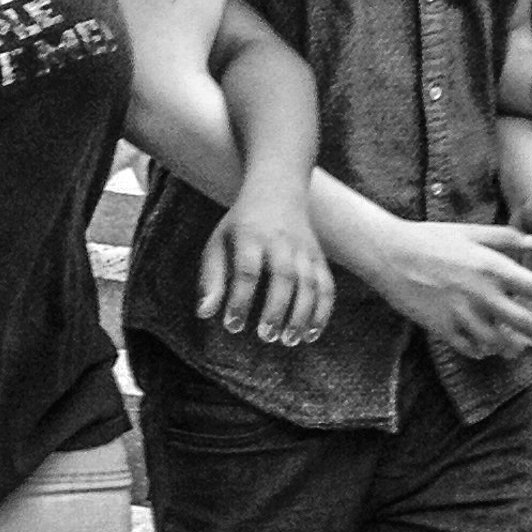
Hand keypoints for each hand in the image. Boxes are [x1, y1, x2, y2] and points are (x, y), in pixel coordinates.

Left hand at [196, 182, 332, 344]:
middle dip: (276, 309)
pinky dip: (323, 311)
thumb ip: (212, 278)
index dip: (241, 299)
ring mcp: (305, 249)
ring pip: (310, 283)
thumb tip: (205, 314)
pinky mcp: (319, 257)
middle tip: (265, 337)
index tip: (232, 325)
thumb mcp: (218, 243)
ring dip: (302, 315)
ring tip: (289, 341)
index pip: (247, 271)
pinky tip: (312, 334)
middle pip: (284, 277)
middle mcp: (281, 242)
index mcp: (251, 237)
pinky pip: (326, 285)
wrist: (278, 191)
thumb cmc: (239, 225)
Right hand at [364, 221, 531, 359]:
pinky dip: (482, 351)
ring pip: (499, 344)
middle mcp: (481, 294)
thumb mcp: (470, 232)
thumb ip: (507, 238)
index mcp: (492, 268)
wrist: (386, 254)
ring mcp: (460, 313)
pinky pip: (470, 348)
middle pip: (530, 326)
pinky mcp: (441, 327)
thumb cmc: (428, 238)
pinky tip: (485, 347)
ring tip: (519, 351)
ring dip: (514, 349)